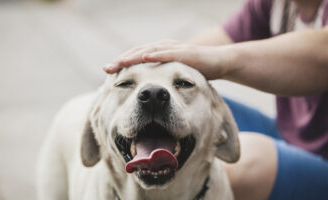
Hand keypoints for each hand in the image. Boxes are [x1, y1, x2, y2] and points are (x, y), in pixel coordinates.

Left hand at [103, 39, 229, 79]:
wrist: (220, 63)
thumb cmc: (196, 70)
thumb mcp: (174, 76)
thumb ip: (161, 78)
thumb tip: (146, 91)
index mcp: (159, 53)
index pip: (136, 57)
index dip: (122, 64)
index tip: (108, 73)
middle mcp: (163, 48)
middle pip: (138, 53)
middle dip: (122, 61)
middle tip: (106, 69)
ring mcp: (174, 48)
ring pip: (149, 50)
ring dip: (133, 56)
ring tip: (119, 63)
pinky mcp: (186, 52)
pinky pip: (168, 53)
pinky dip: (156, 54)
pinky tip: (144, 57)